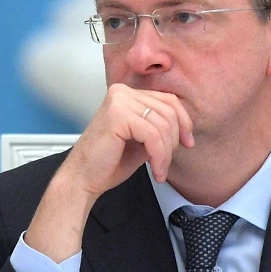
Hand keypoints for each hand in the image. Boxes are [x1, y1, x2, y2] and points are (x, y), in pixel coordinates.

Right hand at [24, 84, 193, 261]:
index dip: (184, 122)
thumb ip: (159, 128)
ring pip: (163, 124)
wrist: (83, 179)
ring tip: (159, 170)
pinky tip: (155, 171)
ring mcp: (119, 101)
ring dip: (166, 153)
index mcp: (127, 94)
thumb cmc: (108, 162)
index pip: (168, 100)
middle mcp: (122, 92)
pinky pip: (153, 135)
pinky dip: (159, 156)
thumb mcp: (142, 140)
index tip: (188, 143)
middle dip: (174, 141)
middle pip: (169, 110)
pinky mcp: (117, 115)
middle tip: (166, 163)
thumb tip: (185, 127)